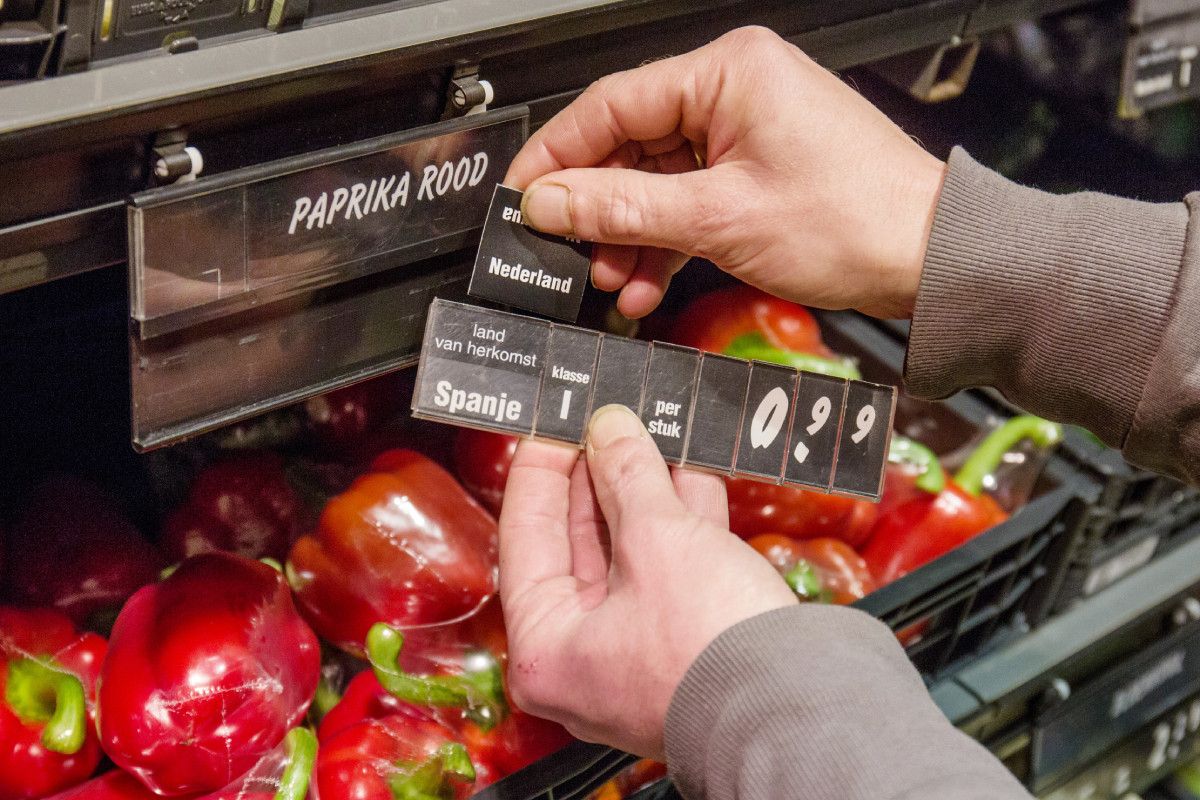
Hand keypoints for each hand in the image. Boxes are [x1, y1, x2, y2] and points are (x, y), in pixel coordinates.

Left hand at [498, 405, 796, 758]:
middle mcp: (584, 657)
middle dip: (600, 475)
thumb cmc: (711, 649)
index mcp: (546, 649)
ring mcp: (638, 651)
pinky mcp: (686, 642)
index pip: (526, 536)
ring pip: (632, 551)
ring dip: (645, 489)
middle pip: (579, 542)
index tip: (555, 424)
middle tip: (605, 422)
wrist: (801, 709)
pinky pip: (672, 567)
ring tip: (649, 431)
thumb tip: (608, 428)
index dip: (541, 471)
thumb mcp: (658, 539)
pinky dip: (682, 519)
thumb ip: (626, 474)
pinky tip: (691, 469)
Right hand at [505, 25, 945, 319]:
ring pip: (656, 181)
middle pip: (629, 146)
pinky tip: (643, 281)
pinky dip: (664, 241)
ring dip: (629, 235)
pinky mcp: (755, 171)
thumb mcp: (719, 219)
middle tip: (566, 250)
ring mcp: (745, 132)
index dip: (558, 157)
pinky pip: (688, 201)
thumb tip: (551, 202)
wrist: (928, 259)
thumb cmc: (857, 221)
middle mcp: (734, 91)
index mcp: (727, 73)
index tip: (524, 197)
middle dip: (598, 209)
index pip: (610, 104)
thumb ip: (623, 208)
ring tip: (610, 278)